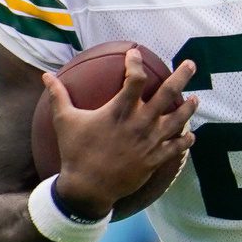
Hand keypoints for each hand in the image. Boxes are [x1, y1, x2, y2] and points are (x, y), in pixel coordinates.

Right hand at [50, 50, 197, 217]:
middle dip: (180, 76)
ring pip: (178, 120)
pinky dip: (185, 141)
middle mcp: (139, 123)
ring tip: (196, 98)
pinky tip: (191, 135)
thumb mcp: (64, 121)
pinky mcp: (155, 159)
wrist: (88, 187)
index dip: (135, 63)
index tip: (135, 54)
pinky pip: (176, 148)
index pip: (134, 79)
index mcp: (119, 111)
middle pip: (167, 94)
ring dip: (189, 108)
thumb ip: (59, 96)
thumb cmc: (75, 152)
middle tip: (190, 64)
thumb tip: (45, 75)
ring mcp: (150, 142)